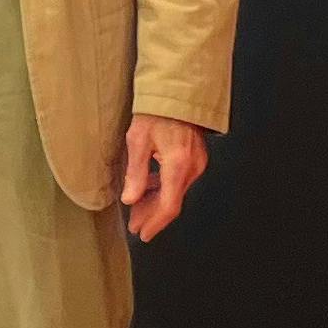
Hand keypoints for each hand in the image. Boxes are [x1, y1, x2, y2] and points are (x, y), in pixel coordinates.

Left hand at [121, 114, 209, 241]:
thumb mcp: (138, 141)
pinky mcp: (195, 158)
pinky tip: (149, 190)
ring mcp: (197, 163)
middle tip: (135, 225)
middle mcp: (192, 167)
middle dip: (152, 215)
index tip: (142, 233)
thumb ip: (135, 173)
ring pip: (177, 192)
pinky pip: (179, 181)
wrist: (177, 93)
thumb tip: (130, 199)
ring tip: (136, 209)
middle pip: (173, 201)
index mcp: (178, 165)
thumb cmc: (156, 113)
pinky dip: (164, 189)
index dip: (155, 223)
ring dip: (157, 202)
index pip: (169, 206)